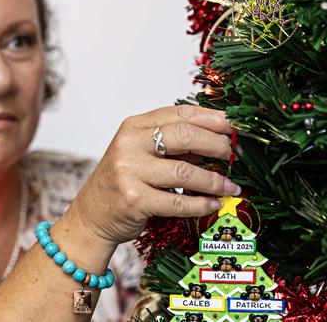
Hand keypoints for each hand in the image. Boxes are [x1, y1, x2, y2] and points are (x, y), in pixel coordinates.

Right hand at [71, 105, 240, 246]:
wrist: (91, 215)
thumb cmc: (121, 182)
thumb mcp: (142, 153)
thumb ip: (175, 145)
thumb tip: (220, 140)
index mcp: (133, 127)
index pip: (180, 113)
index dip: (212, 118)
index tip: (235, 127)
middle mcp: (129, 145)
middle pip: (185, 135)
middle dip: (217, 145)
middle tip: (233, 155)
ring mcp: (129, 172)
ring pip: (185, 171)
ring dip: (214, 180)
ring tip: (230, 185)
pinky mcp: (134, 201)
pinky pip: (178, 203)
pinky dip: (201, 204)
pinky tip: (213, 204)